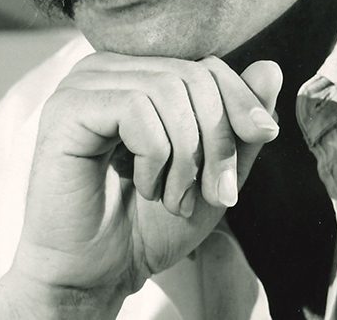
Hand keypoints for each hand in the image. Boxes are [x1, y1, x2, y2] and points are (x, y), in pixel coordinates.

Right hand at [0, 54, 282, 318]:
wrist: (99, 271)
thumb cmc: (147, 224)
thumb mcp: (212, 174)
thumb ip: (237, 125)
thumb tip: (271, 67)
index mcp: (135, 77)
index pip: (206, 66)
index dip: (241, 104)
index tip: (263, 140)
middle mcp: (105, 70)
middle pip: (191, 77)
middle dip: (217, 140)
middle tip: (216, 195)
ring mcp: (80, 85)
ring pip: (167, 89)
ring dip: (187, 156)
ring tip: (175, 199)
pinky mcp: (66, 108)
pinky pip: (135, 108)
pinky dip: (155, 155)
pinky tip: (143, 186)